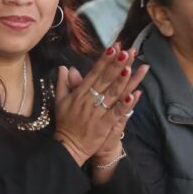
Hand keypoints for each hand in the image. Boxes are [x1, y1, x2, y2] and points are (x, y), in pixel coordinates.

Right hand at [54, 44, 147, 167]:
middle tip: (126, 52)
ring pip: (111, 94)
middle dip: (115, 66)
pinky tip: (134, 96)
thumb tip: (64, 67)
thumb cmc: (65, 122)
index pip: (93, 74)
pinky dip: (124, 105)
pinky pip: (116, 113)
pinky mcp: (104, 124)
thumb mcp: (60, 101)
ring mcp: (97, 112)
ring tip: (130, 67)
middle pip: (104, 80)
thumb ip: (63, 83)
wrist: (68, 145)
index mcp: (79, 94)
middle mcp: (88, 100)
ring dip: (121, 81)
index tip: (113, 48)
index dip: (104, 61)